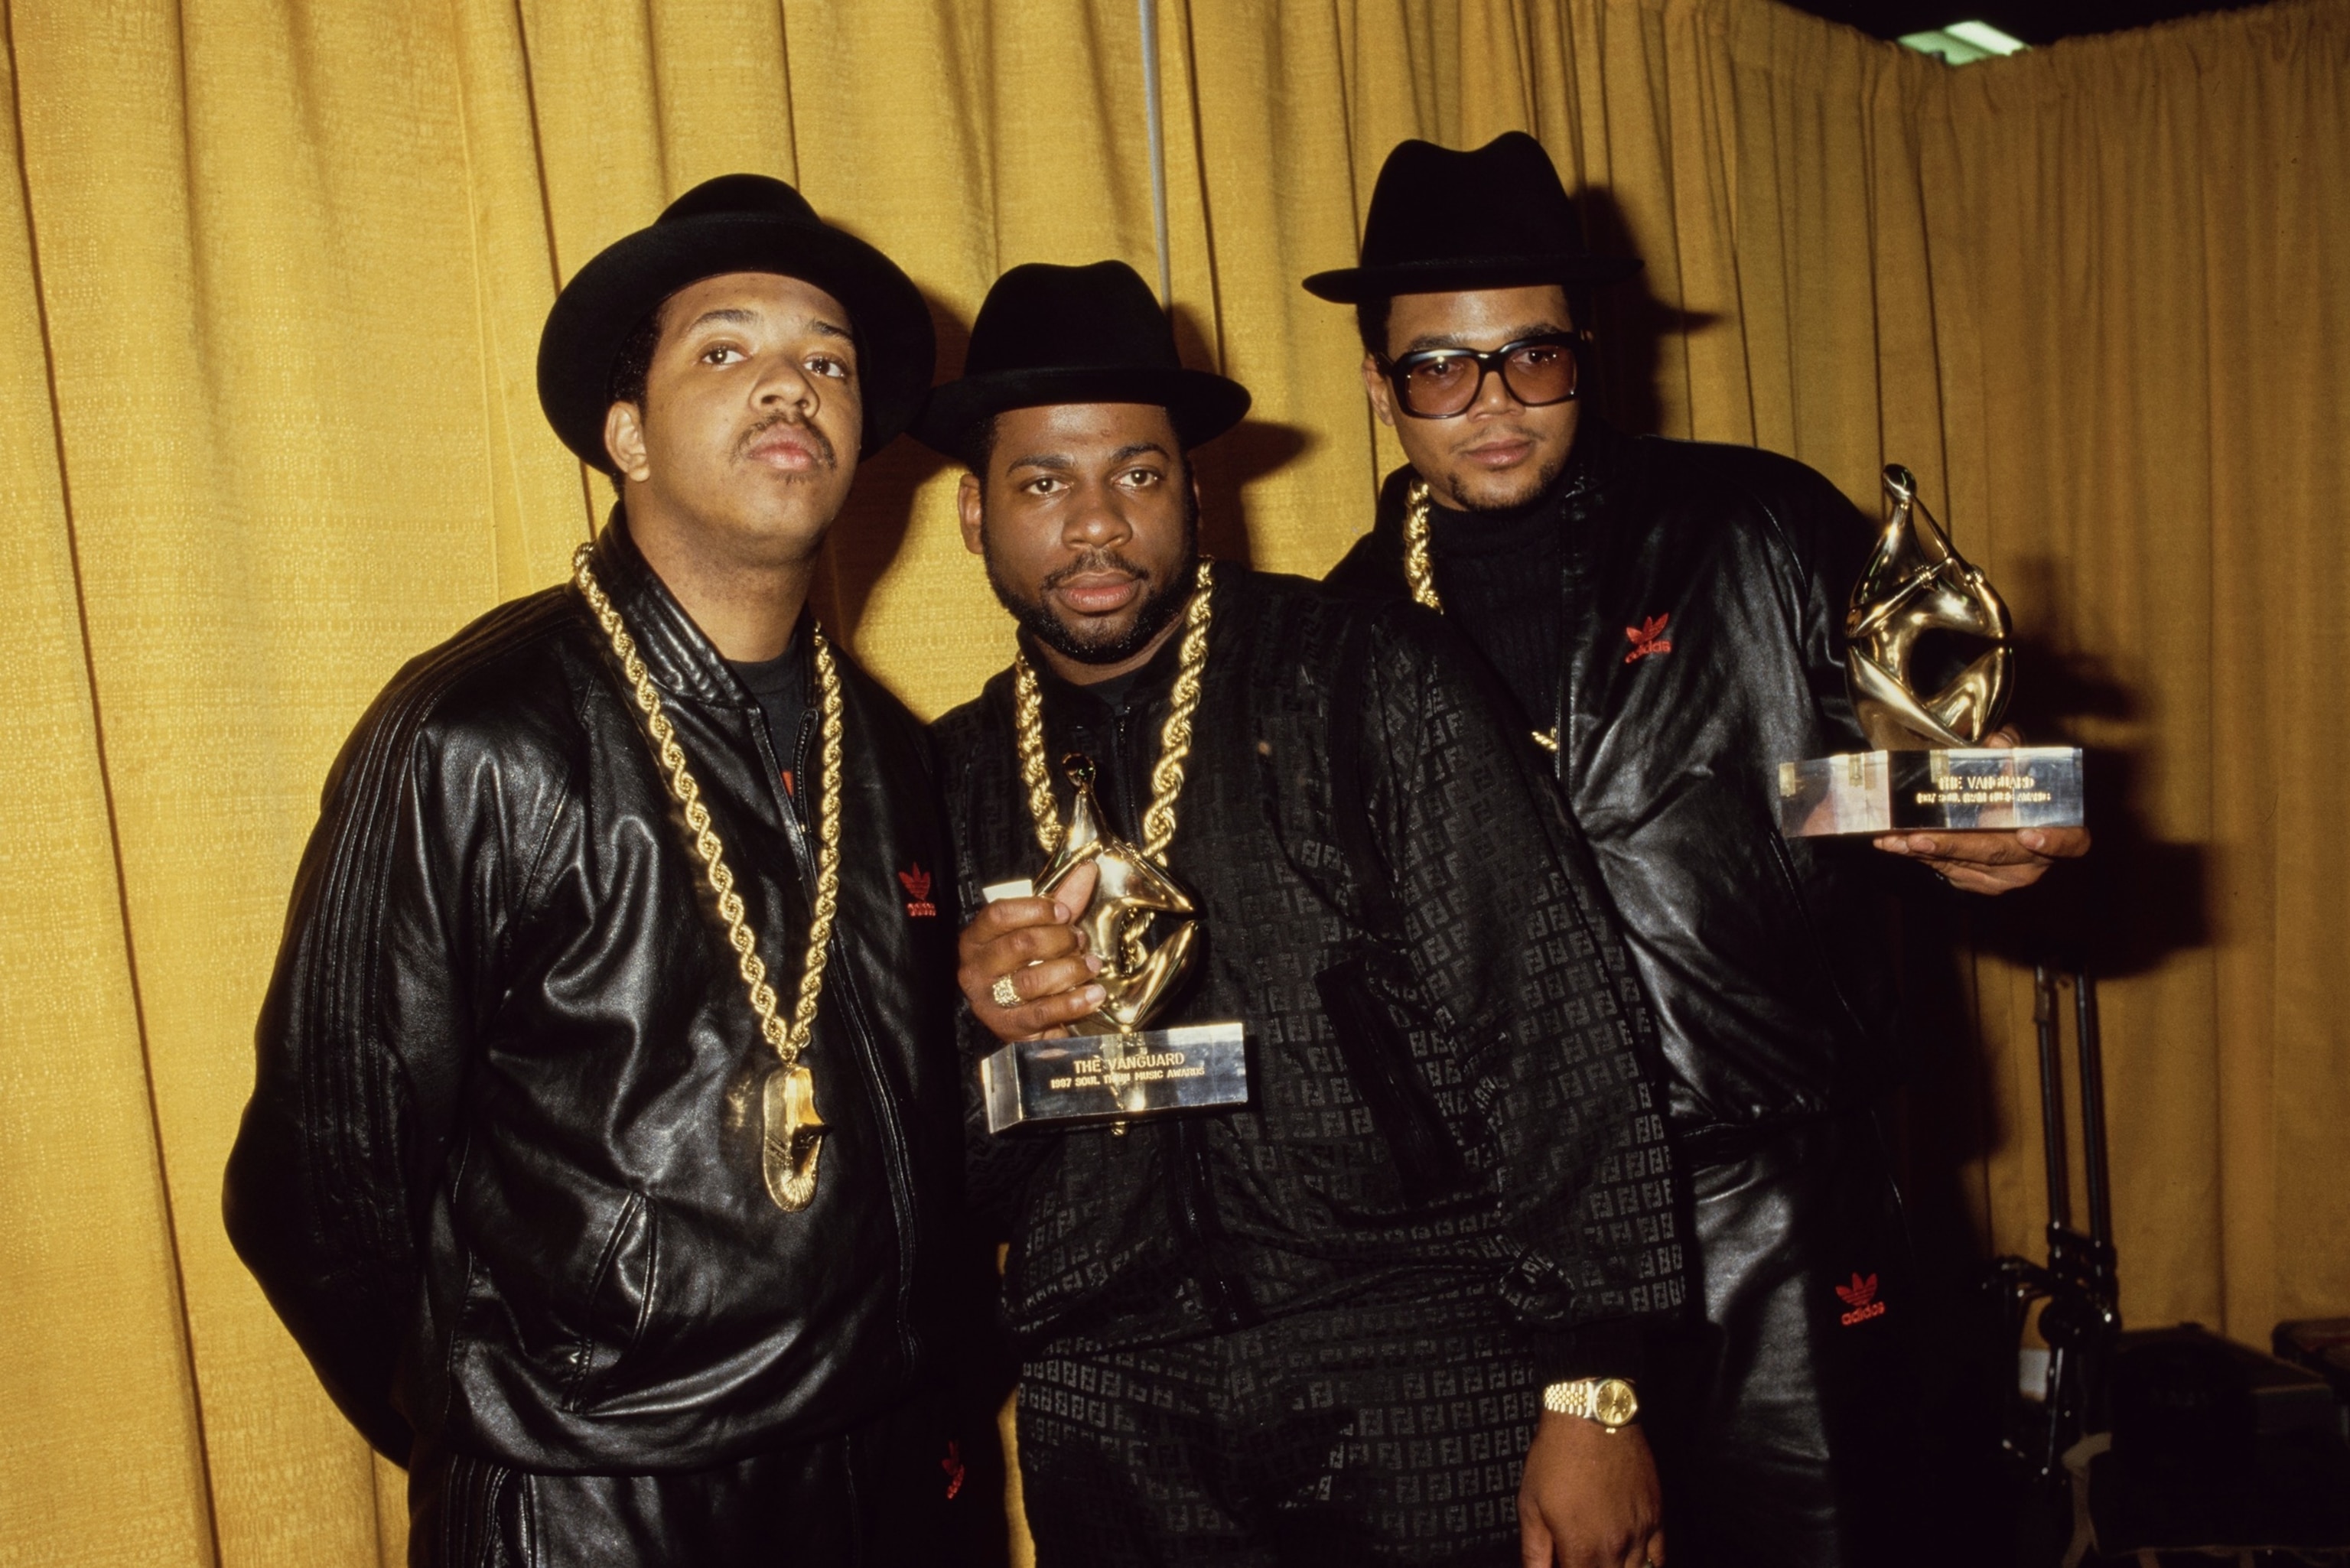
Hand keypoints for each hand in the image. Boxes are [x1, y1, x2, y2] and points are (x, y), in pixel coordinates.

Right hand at [956, 862, 1102, 1042]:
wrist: (1021, 1019)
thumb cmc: (1027, 966)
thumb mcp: (1040, 930)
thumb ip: (1061, 900)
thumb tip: (1088, 869)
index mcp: (976, 938)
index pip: (998, 915)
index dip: (1035, 910)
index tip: (1065, 913)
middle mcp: (974, 969)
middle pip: (1019, 945)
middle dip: (1059, 940)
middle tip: (1080, 940)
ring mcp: (988, 1001)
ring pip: (1032, 980)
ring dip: (1070, 969)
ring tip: (1092, 965)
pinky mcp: (1007, 1028)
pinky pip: (1043, 1012)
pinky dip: (1074, 1002)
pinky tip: (1094, 993)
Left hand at [1517, 1412, 1663, 1567]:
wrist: (1592, 1416)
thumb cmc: (1558, 1456)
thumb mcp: (1531, 1505)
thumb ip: (1535, 1551)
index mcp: (1583, 1549)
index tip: (1563, 1562)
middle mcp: (1617, 1548)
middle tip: (1577, 1558)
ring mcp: (1641, 1533)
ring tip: (1602, 1559)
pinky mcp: (1656, 1516)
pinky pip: (1660, 1557)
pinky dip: (1648, 1565)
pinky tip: (1631, 1562)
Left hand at [1872, 727, 2089, 893]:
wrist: (2000, 815)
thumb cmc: (2013, 789)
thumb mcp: (2017, 763)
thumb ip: (2012, 750)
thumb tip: (1999, 740)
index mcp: (2059, 829)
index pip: (2073, 842)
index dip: (2055, 841)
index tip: (2029, 835)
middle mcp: (2035, 859)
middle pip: (1997, 853)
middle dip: (1954, 845)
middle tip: (1919, 837)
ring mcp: (2007, 876)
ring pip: (1965, 864)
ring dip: (1925, 852)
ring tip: (1894, 838)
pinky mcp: (1979, 883)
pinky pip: (1947, 870)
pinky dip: (1918, 856)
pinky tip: (1894, 843)